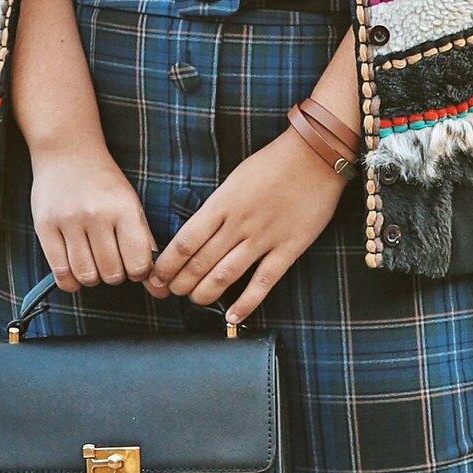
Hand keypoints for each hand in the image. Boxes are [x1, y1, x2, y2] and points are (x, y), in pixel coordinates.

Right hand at [30, 138, 155, 293]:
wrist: (67, 153)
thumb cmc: (105, 184)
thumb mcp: (132, 205)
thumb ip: (145, 245)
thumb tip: (161, 290)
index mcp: (123, 208)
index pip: (138, 263)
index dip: (139, 273)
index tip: (134, 265)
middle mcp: (96, 214)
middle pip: (112, 273)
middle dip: (116, 275)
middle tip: (113, 261)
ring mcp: (68, 221)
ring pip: (86, 276)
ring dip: (93, 277)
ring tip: (94, 262)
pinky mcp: (44, 227)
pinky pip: (60, 272)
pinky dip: (71, 281)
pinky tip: (76, 270)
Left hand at [148, 131, 345, 325]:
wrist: (315, 156)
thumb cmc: (273, 163)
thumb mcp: (235, 179)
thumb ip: (218, 207)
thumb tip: (197, 233)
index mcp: (222, 203)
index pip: (185, 241)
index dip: (167, 263)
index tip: (157, 275)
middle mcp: (239, 223)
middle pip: (200, 261)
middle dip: (180, 282)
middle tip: (171, 292)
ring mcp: (264, 238)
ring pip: (225, 275)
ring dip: (205, 293)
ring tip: (195, 300)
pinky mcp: (289, 248)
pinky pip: (263, 282)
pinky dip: (246, 303)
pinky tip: (232, 317)